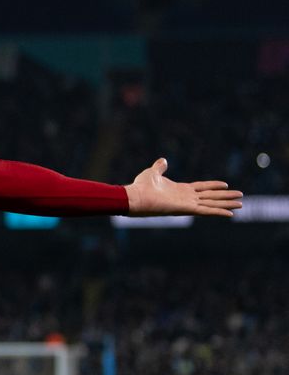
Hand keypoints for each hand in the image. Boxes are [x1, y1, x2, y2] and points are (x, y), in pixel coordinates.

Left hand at [124, 158, 242, 216]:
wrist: (134, 197)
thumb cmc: (141, 186)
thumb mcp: (153, 173)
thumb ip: (160, 167)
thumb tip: (163, 160)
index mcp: (180, 190)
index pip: (202, 188)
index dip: (213, 186)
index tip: (226, 185)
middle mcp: (186, 198)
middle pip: (210, 196)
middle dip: (225, 197)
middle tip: (240, 197)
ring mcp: (187, 204)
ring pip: (211, 204)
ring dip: (226, 204)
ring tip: (240, 204)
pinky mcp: (186, 210)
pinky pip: (205, 211)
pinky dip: (218, 212)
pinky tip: (230, 214)